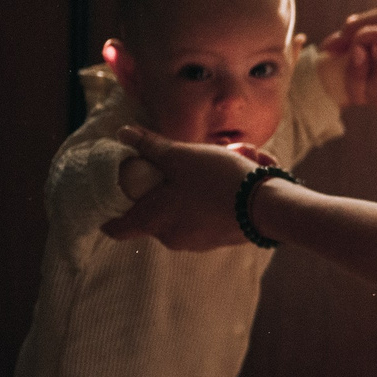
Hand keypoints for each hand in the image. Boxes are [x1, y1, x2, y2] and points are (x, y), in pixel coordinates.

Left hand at [101, 127, 279, 250]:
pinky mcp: (217, 240)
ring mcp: (195, 242)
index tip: (112, 197)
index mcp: (153, 219)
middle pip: (152, 213)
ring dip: (188, 192)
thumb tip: (123, 133)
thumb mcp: (181, 155)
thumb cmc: (218, 180)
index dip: (108, 213)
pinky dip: (208, 202)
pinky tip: (228, 181)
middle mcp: (170, 237)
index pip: (116, 227)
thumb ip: (150, 146)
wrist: (267, 207)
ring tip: (212, 166)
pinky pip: (203, 218)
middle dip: (161, 189)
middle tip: (177, 165)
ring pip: (181, 214)